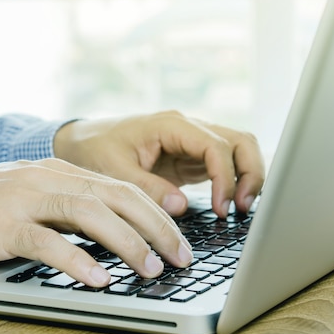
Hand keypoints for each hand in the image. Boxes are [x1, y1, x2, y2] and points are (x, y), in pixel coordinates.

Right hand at [0, 159, 192, 286]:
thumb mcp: (28, 198)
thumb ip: (67, 209)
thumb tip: (112, 235)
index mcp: (58, 172)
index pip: (121, 187)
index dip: (157, 213)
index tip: (182, 238)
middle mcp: (46, 179)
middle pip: (115, 198)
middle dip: (156, 227)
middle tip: (182, 257)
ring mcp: (22, 199)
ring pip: (88, 214)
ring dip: (127, 243)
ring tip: (151, 269)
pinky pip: (46, 242)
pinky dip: (76, 260)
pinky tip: (98, 280)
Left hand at [54, 111, 264, 217]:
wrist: (83, 143)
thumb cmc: (95, 150)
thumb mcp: (113, 170)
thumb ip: (145, 187)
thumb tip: (180, 207)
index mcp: (171, 125)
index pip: (215, 145)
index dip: (225, 177)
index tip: (221, 207)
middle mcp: (188, 129)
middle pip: (240, 141)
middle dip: (250, 173)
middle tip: (241, 208)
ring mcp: (192, 142)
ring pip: (239, 150)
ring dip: (247, 177)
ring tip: (239, 209)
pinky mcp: (191, 158)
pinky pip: (224, 165)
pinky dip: (234, 183)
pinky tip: (228, 206)